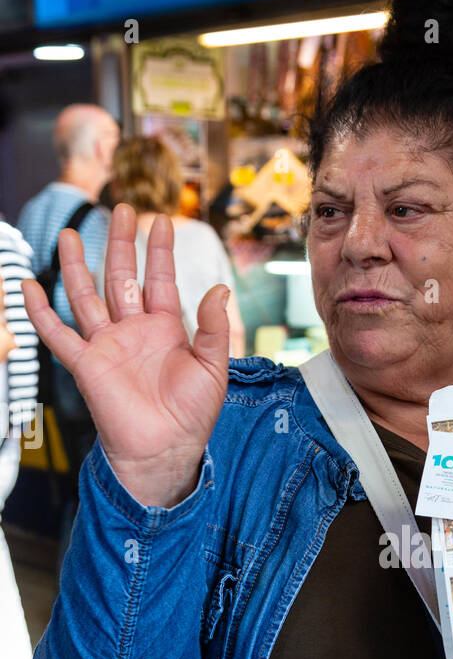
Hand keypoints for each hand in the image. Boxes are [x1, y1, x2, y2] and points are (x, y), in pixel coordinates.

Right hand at [21, 203, 229, 506]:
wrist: (166, 449)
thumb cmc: (193, 414)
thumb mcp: (213, 368)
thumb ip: (214, 328)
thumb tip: (219, 288)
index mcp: (165, 329)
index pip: (159, 279)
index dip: (159, 251)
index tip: (162, 221)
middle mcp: (133, 331)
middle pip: (121, 278)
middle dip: (120, 244)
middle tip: (121, 209)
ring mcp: (107, 345)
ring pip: (86, 296)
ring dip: (76, 266)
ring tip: (69, 234)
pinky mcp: (86, 364)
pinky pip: (57, 334)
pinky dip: (40, 312)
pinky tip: (28, 286)